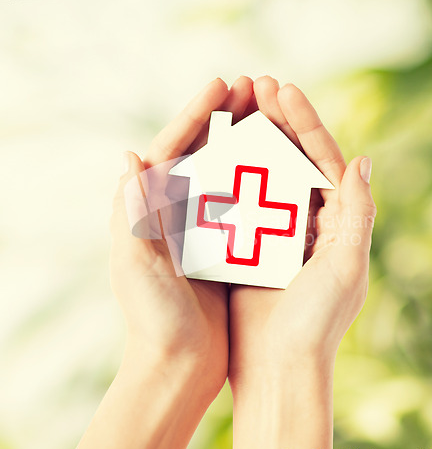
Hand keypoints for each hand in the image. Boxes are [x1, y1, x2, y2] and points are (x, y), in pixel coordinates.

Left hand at [110, 77, 255, 392]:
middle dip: (227, 117)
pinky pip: (248, 202)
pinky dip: (263, 180)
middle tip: (254, 86)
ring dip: (249, 141)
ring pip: (229, 172)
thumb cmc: (154, 319)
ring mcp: (204, 227)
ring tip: (273, 114)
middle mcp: (176, 212)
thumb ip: (131, 213)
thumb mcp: (135, 263)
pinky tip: (285, 165)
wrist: (179, 365)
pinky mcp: (227, 246)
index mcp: (150, 209)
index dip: (197, 113)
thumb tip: (129, 156)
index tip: (224, 83)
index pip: (173, 147)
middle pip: (204, 151)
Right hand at [228, 77, 375, 448]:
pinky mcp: (249, 246)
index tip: (282, 90)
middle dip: (276, 121)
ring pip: (263, 175)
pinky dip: (228, 176)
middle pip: (292, 160)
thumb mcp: (347, 266)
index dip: (305, 122)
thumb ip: (358, 213)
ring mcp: (277, 232)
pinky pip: (239, 202)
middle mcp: (310, 222)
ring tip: (234, 108)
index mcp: (338, 222)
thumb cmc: (315, 322)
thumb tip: (362, 159)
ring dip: (250, 141)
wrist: (278, 366)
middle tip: (254, 86)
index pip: (323, 159)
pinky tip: (213, 153)